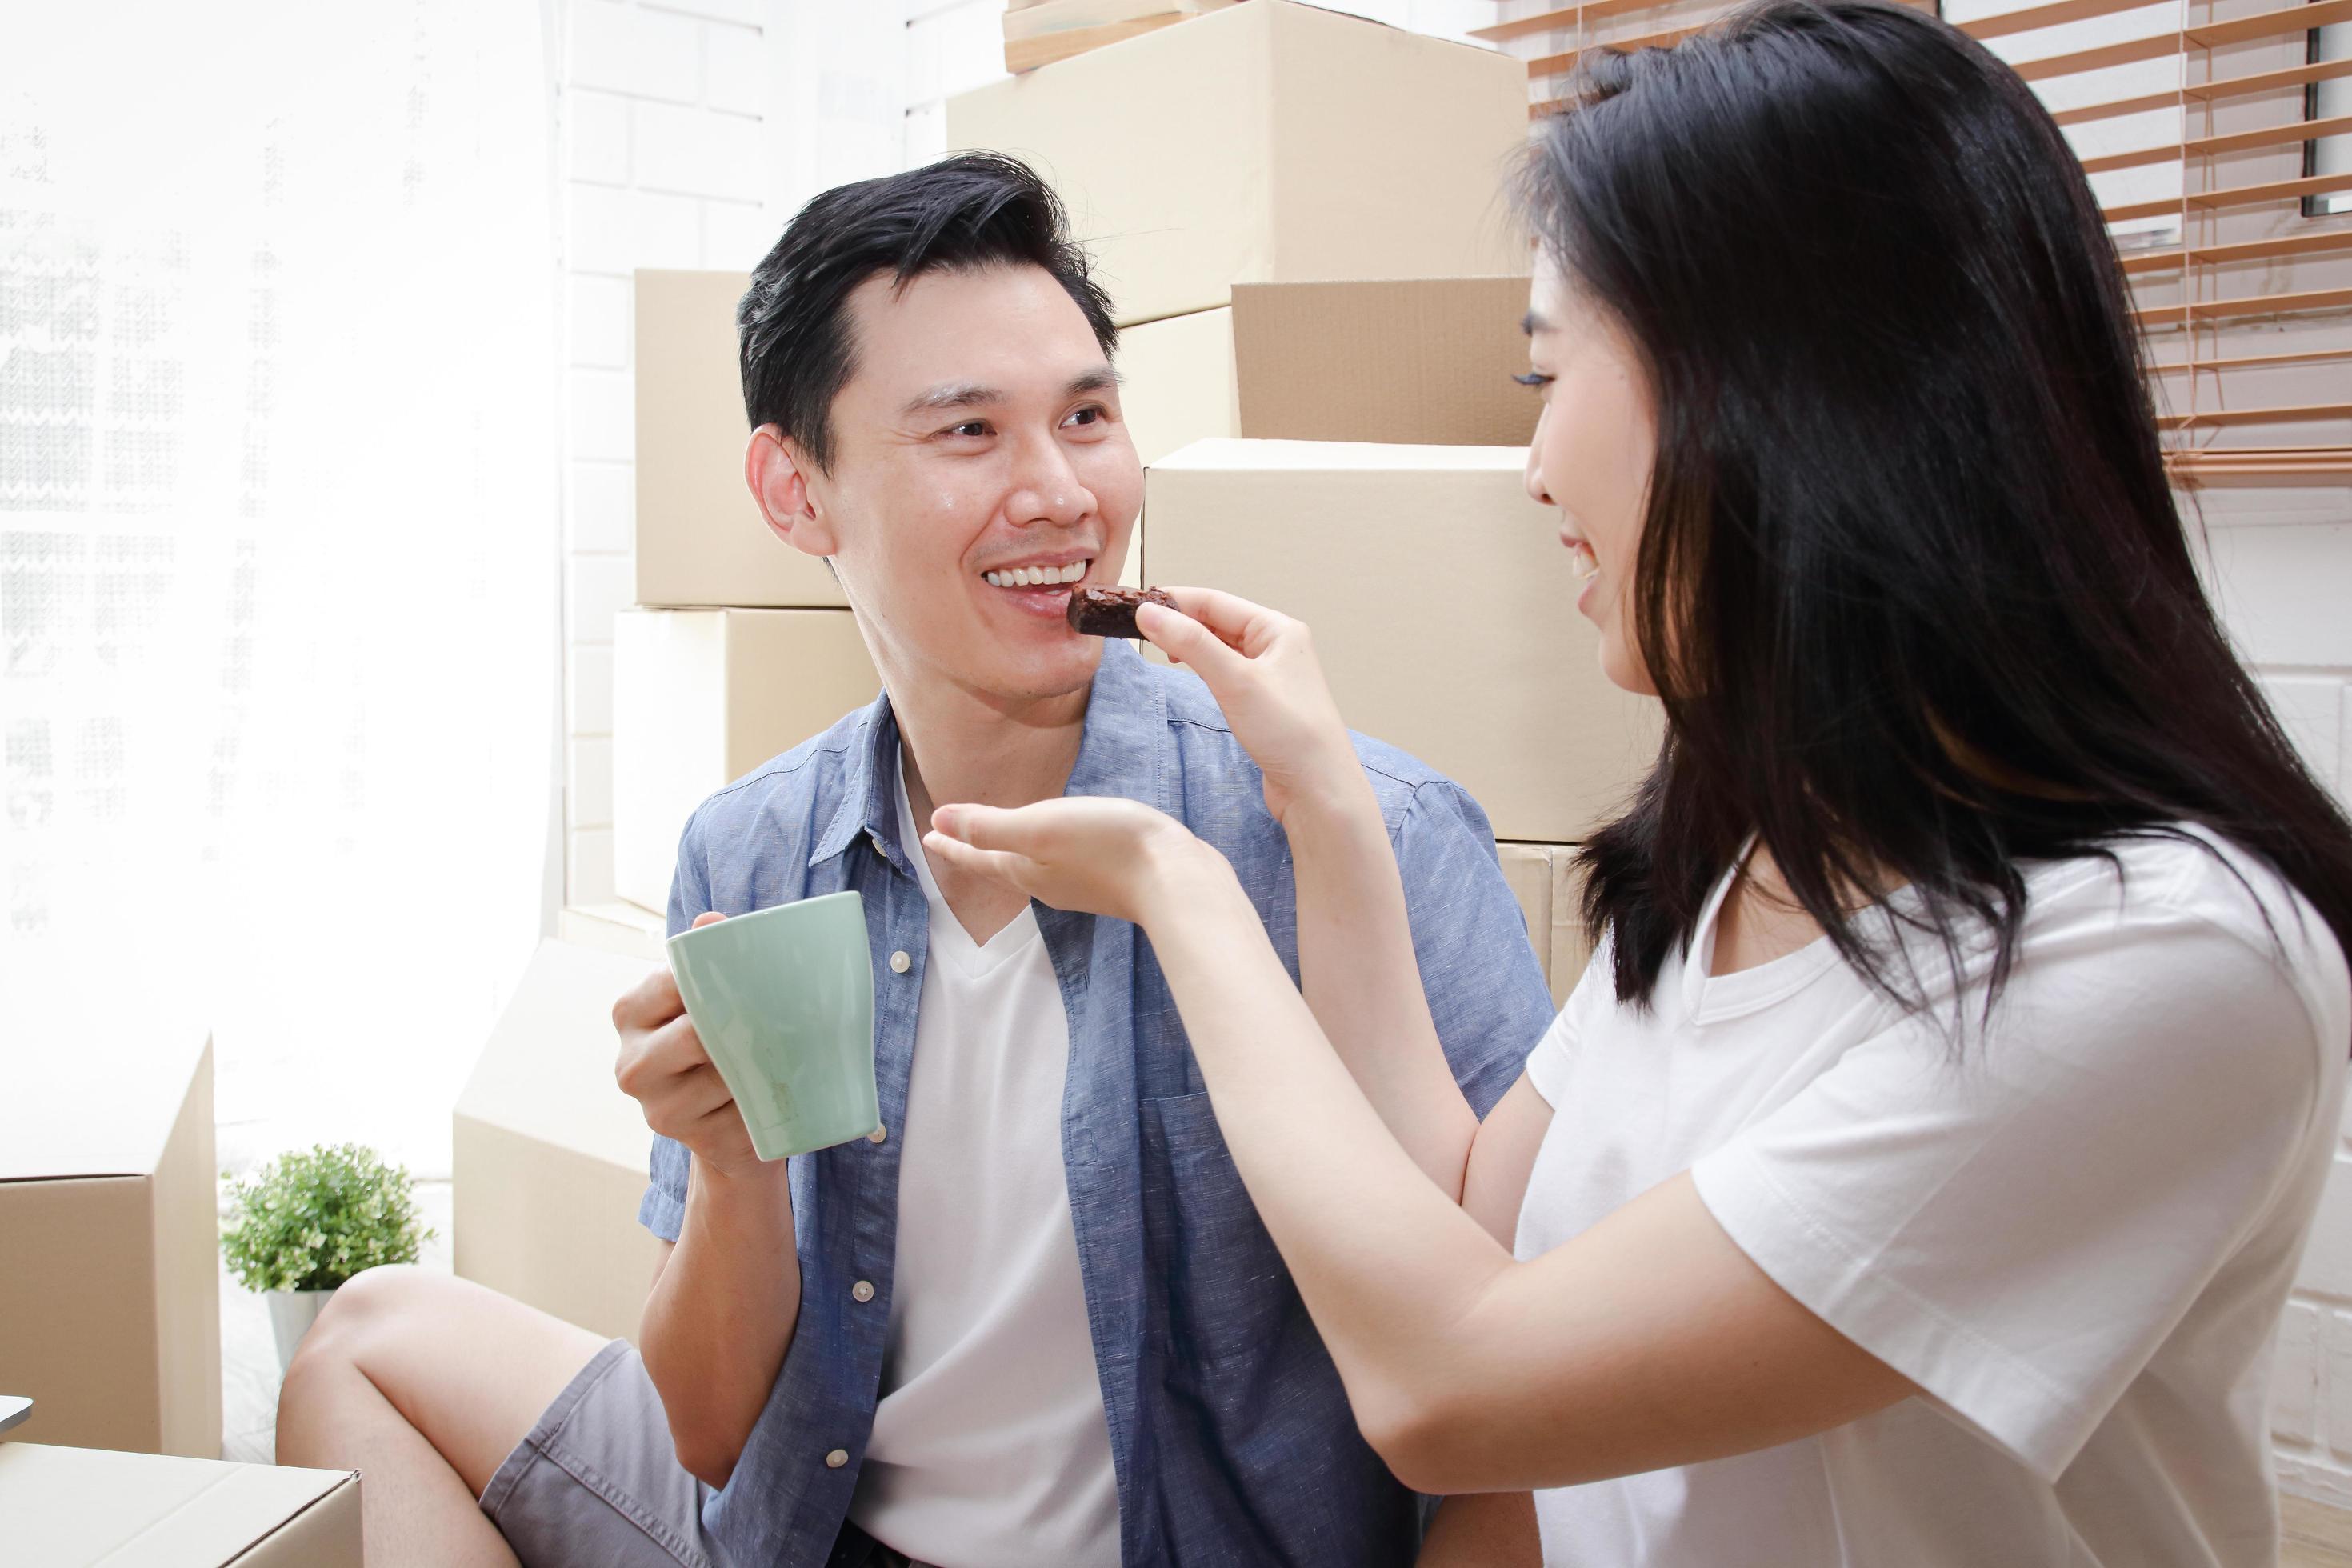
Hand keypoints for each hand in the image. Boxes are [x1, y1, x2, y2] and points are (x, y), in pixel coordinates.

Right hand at [612, 912, 774, 1183]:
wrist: (732, 1126)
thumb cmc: (722, 1042)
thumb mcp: (711, 999)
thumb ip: (709, 957)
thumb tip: (710, 918)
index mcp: (630, 1013)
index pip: (670, 982)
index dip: (715, 978)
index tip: (754, 975)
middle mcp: (632, 1063)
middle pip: (694, 1036)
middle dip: (740, 1027)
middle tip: (780, 1016)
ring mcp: (659, 1110)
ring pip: (723, 1076)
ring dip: (759, 1065)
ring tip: (779, 1054)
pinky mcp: (694, 1141)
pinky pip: (743, 1112)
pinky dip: (766, 1099)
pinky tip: (774, 1091)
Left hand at [922, 796, 1230, 927]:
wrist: (1175, 878)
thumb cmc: (1107, 846)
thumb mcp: (1042, 827)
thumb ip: (990, 826)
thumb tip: (937, 820)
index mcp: (1026, 870)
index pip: (979, 857)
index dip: (952, 845)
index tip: (927, 836)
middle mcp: (1048, 883)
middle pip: (1002, 866)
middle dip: (978, 851)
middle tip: (953, 839)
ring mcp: (1081, 885)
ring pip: (1033, 869)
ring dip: (1010, 854)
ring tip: (999, 841)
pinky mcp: (1110, 880)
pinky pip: (1064, 865)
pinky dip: (1048, 853)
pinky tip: (1061, 844)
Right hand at [1139, 588, 1364, 824]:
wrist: (1318, 788)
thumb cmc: (1291, 734)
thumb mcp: (1234, 681)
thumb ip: (1191, 644)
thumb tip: (1149, 613)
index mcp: (1278, 629)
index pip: (1215, 601)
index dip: (1174, 601)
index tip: (1137, 607)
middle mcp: (1277, 646)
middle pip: (1217, 621)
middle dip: (1180, 623)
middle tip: (1141, 630)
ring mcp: (1271, 674)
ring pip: (1220, 647)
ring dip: (1191, 645)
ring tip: (1160, 650)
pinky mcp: (1263, 700)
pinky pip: (1226, 671)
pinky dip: (1204, 668)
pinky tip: (1190, 673)